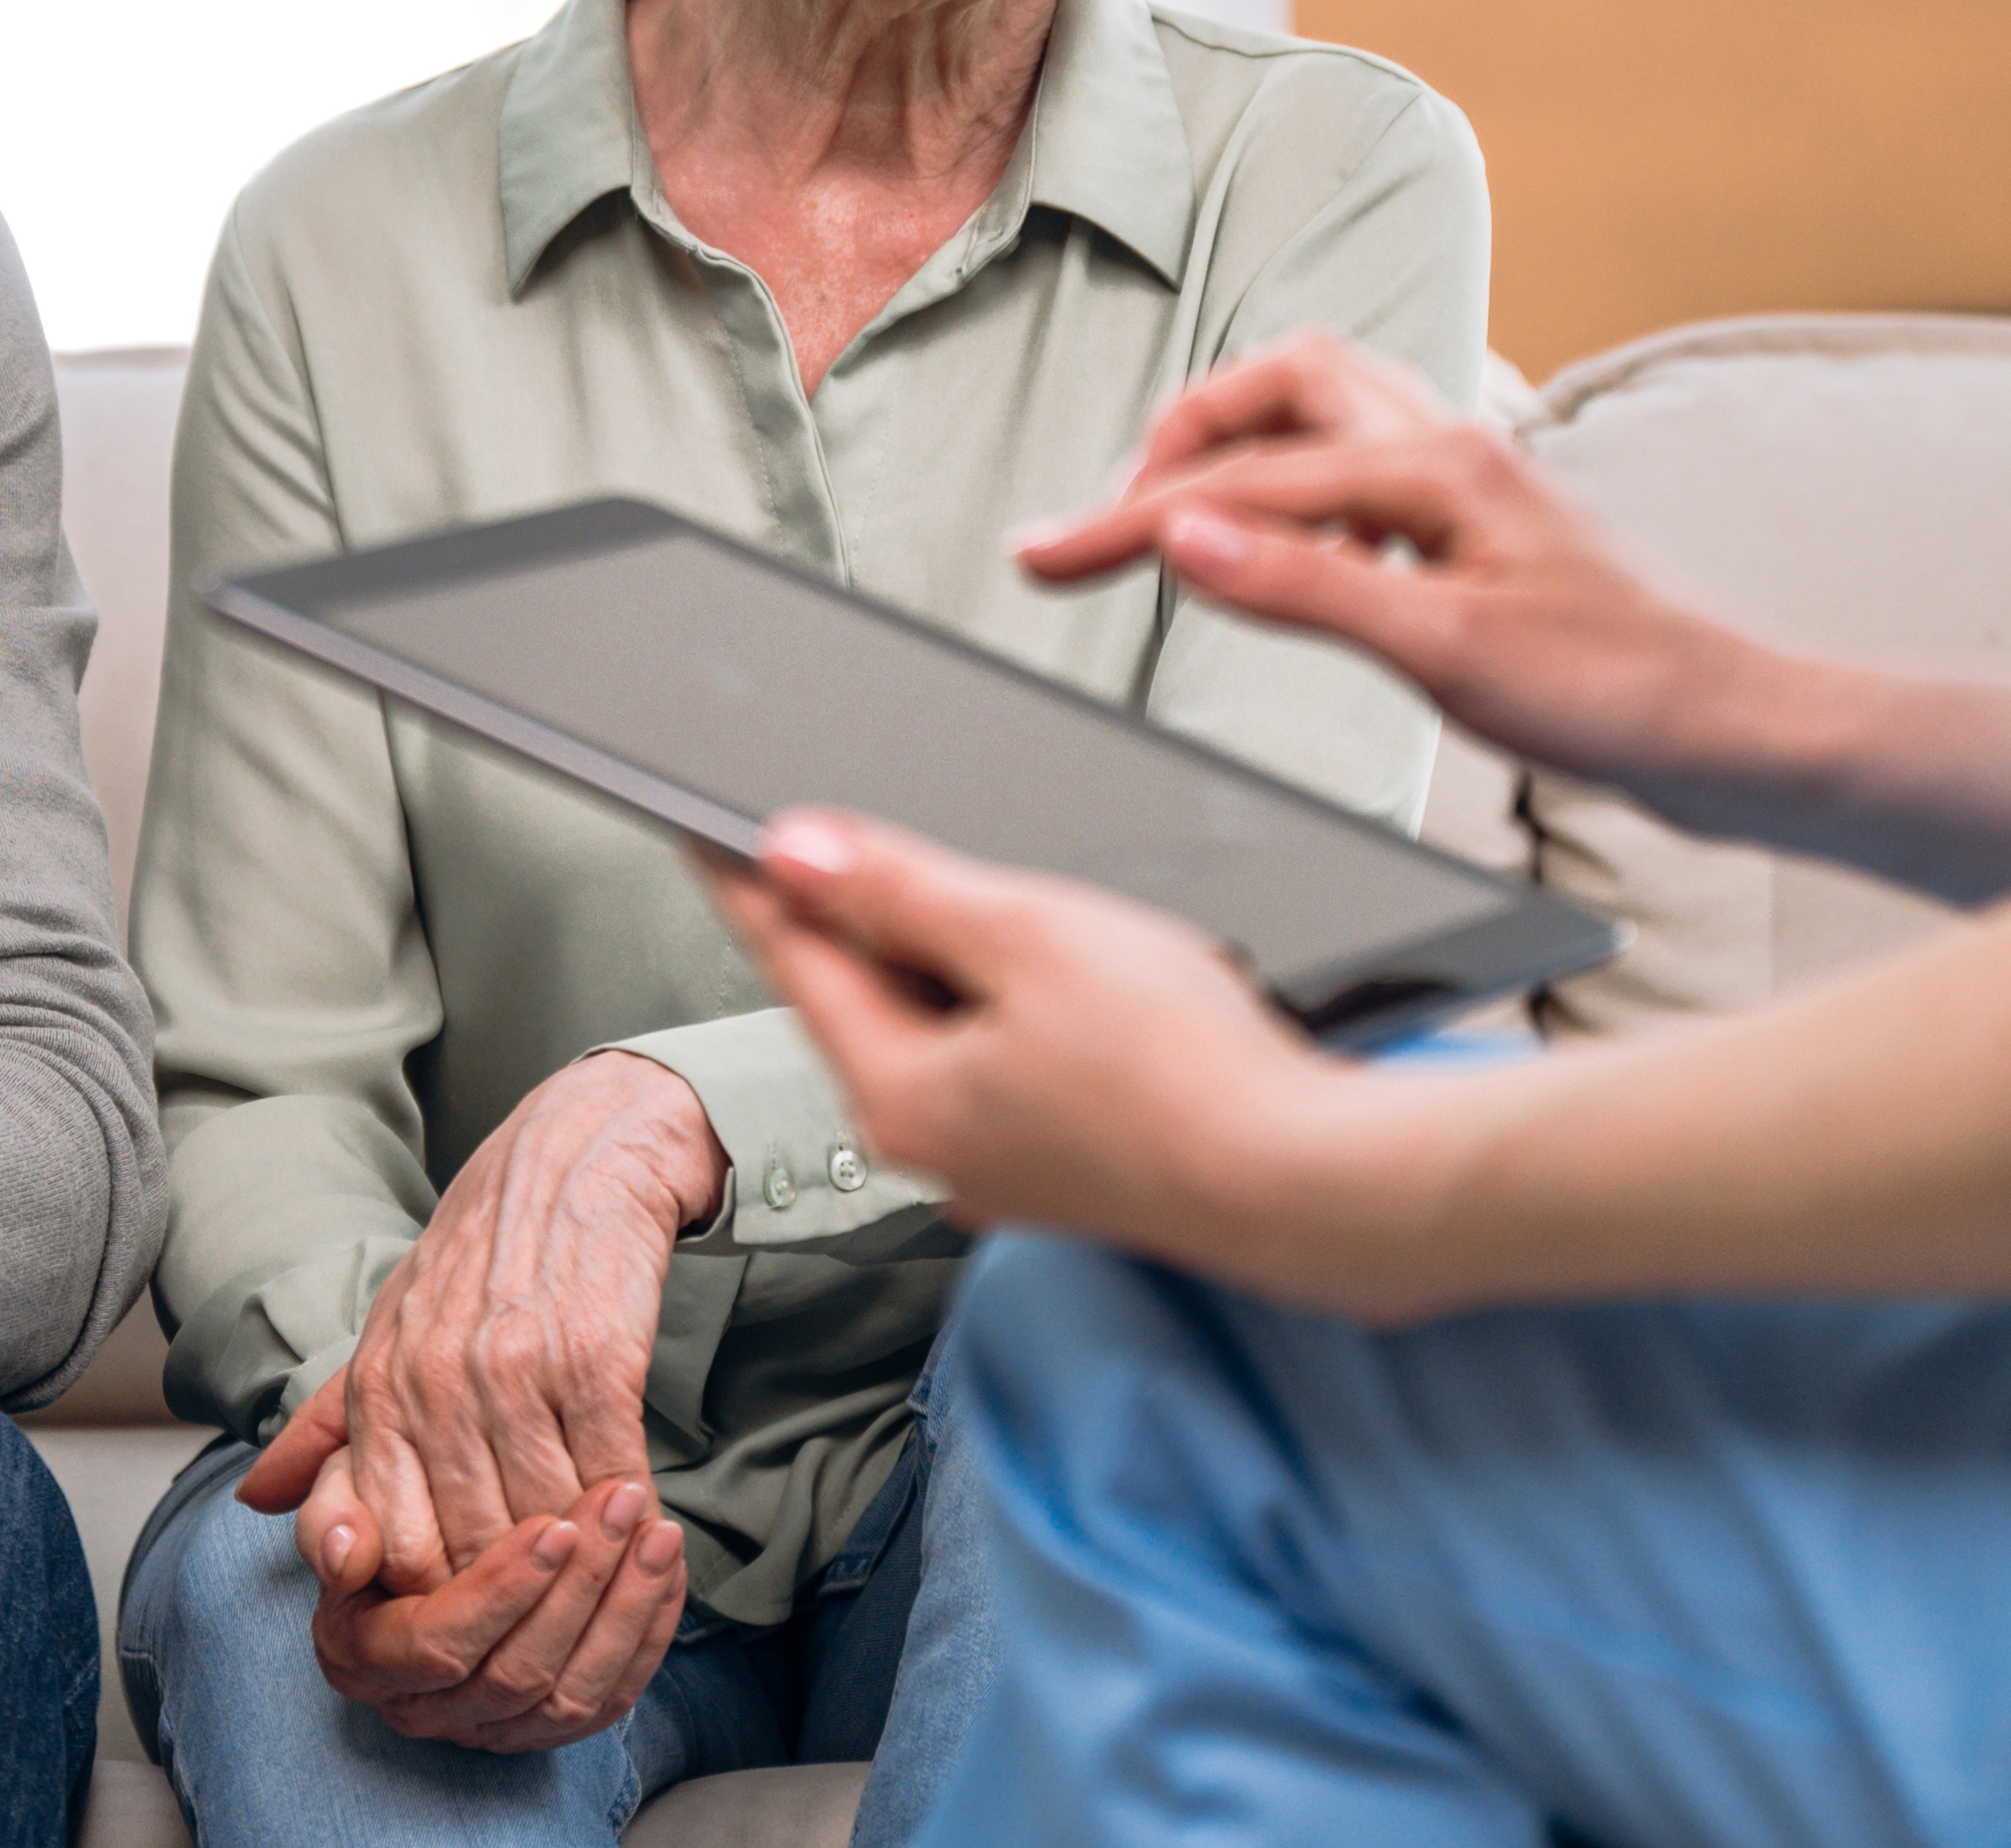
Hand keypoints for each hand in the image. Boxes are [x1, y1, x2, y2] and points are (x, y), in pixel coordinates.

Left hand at [235, 1049, 717, 1735]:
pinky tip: (635, 1525)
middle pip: (468, 1550)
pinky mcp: (594, 1359)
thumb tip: (257, 1503)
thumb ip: (327, 1429)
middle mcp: (436, 1383)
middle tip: (547, 1619)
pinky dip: (623, 1515)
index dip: (431, 1600)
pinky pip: (607, 1477)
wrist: (578, 1155)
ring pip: (541, 1524)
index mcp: (380, 1387)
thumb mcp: (388, 1332)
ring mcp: (515, 1372)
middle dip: (509, 1596)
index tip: (471, 1615)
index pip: (389, 1545)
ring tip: (599, 1579)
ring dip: (575, 1564)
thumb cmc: (481, 1257)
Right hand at [291, 1479, 691, 1752]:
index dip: (500, 1590)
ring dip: (625, 1611)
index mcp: (362, 1656)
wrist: (428, 1524)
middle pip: (515, 1672)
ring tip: (659, 1532)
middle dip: (580, 1588)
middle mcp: (422, 1707)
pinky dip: (647, 1636)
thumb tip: (342, 1553)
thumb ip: (332, 1508)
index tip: (554, 1525)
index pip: (438, 1642)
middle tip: (621, 1506)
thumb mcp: (345, 1484)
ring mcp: (487, 1726)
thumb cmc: (385, 1495)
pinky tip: (667, 1573)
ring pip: (571, 1695)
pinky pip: (611, 1700)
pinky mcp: (546, 1726)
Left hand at [709, 812, 1379, 1295]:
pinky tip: (1044, 970)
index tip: (703, 830)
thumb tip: (795, 853)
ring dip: (930, 956)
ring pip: (932, 1030)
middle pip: (858, 998)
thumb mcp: (1025, 935)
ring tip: (952, 891)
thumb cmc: (1186, 1073)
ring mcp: (998, 1164)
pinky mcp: (1061, 1164)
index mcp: (901, 1095)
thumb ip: (900, 890)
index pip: (791, 959)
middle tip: (818, 836)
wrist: (1308, 1180)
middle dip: (845, 914)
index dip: (749, 879)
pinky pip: (991, 1062)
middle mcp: (934, 1147)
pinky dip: (993, 1004)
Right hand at [1016, 331, 1744, 794]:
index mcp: (1433, 467)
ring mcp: (1470, 483)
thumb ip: (1305, 587)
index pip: (1241, 478)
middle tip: (1123, 515)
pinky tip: (1291, 559)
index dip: (1126, 518)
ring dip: (1243, 449)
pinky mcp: (1482, 529)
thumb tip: (1186, 535)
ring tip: (1184, 524)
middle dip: (1187, 431)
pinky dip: (1298, 494)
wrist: (1729, 736)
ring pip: (1328, 412)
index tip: (1040, 557)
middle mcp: (1452, 448)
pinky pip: (1362, 470)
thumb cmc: (1615, 698)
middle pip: (1283, 379)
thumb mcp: (1442, 652)